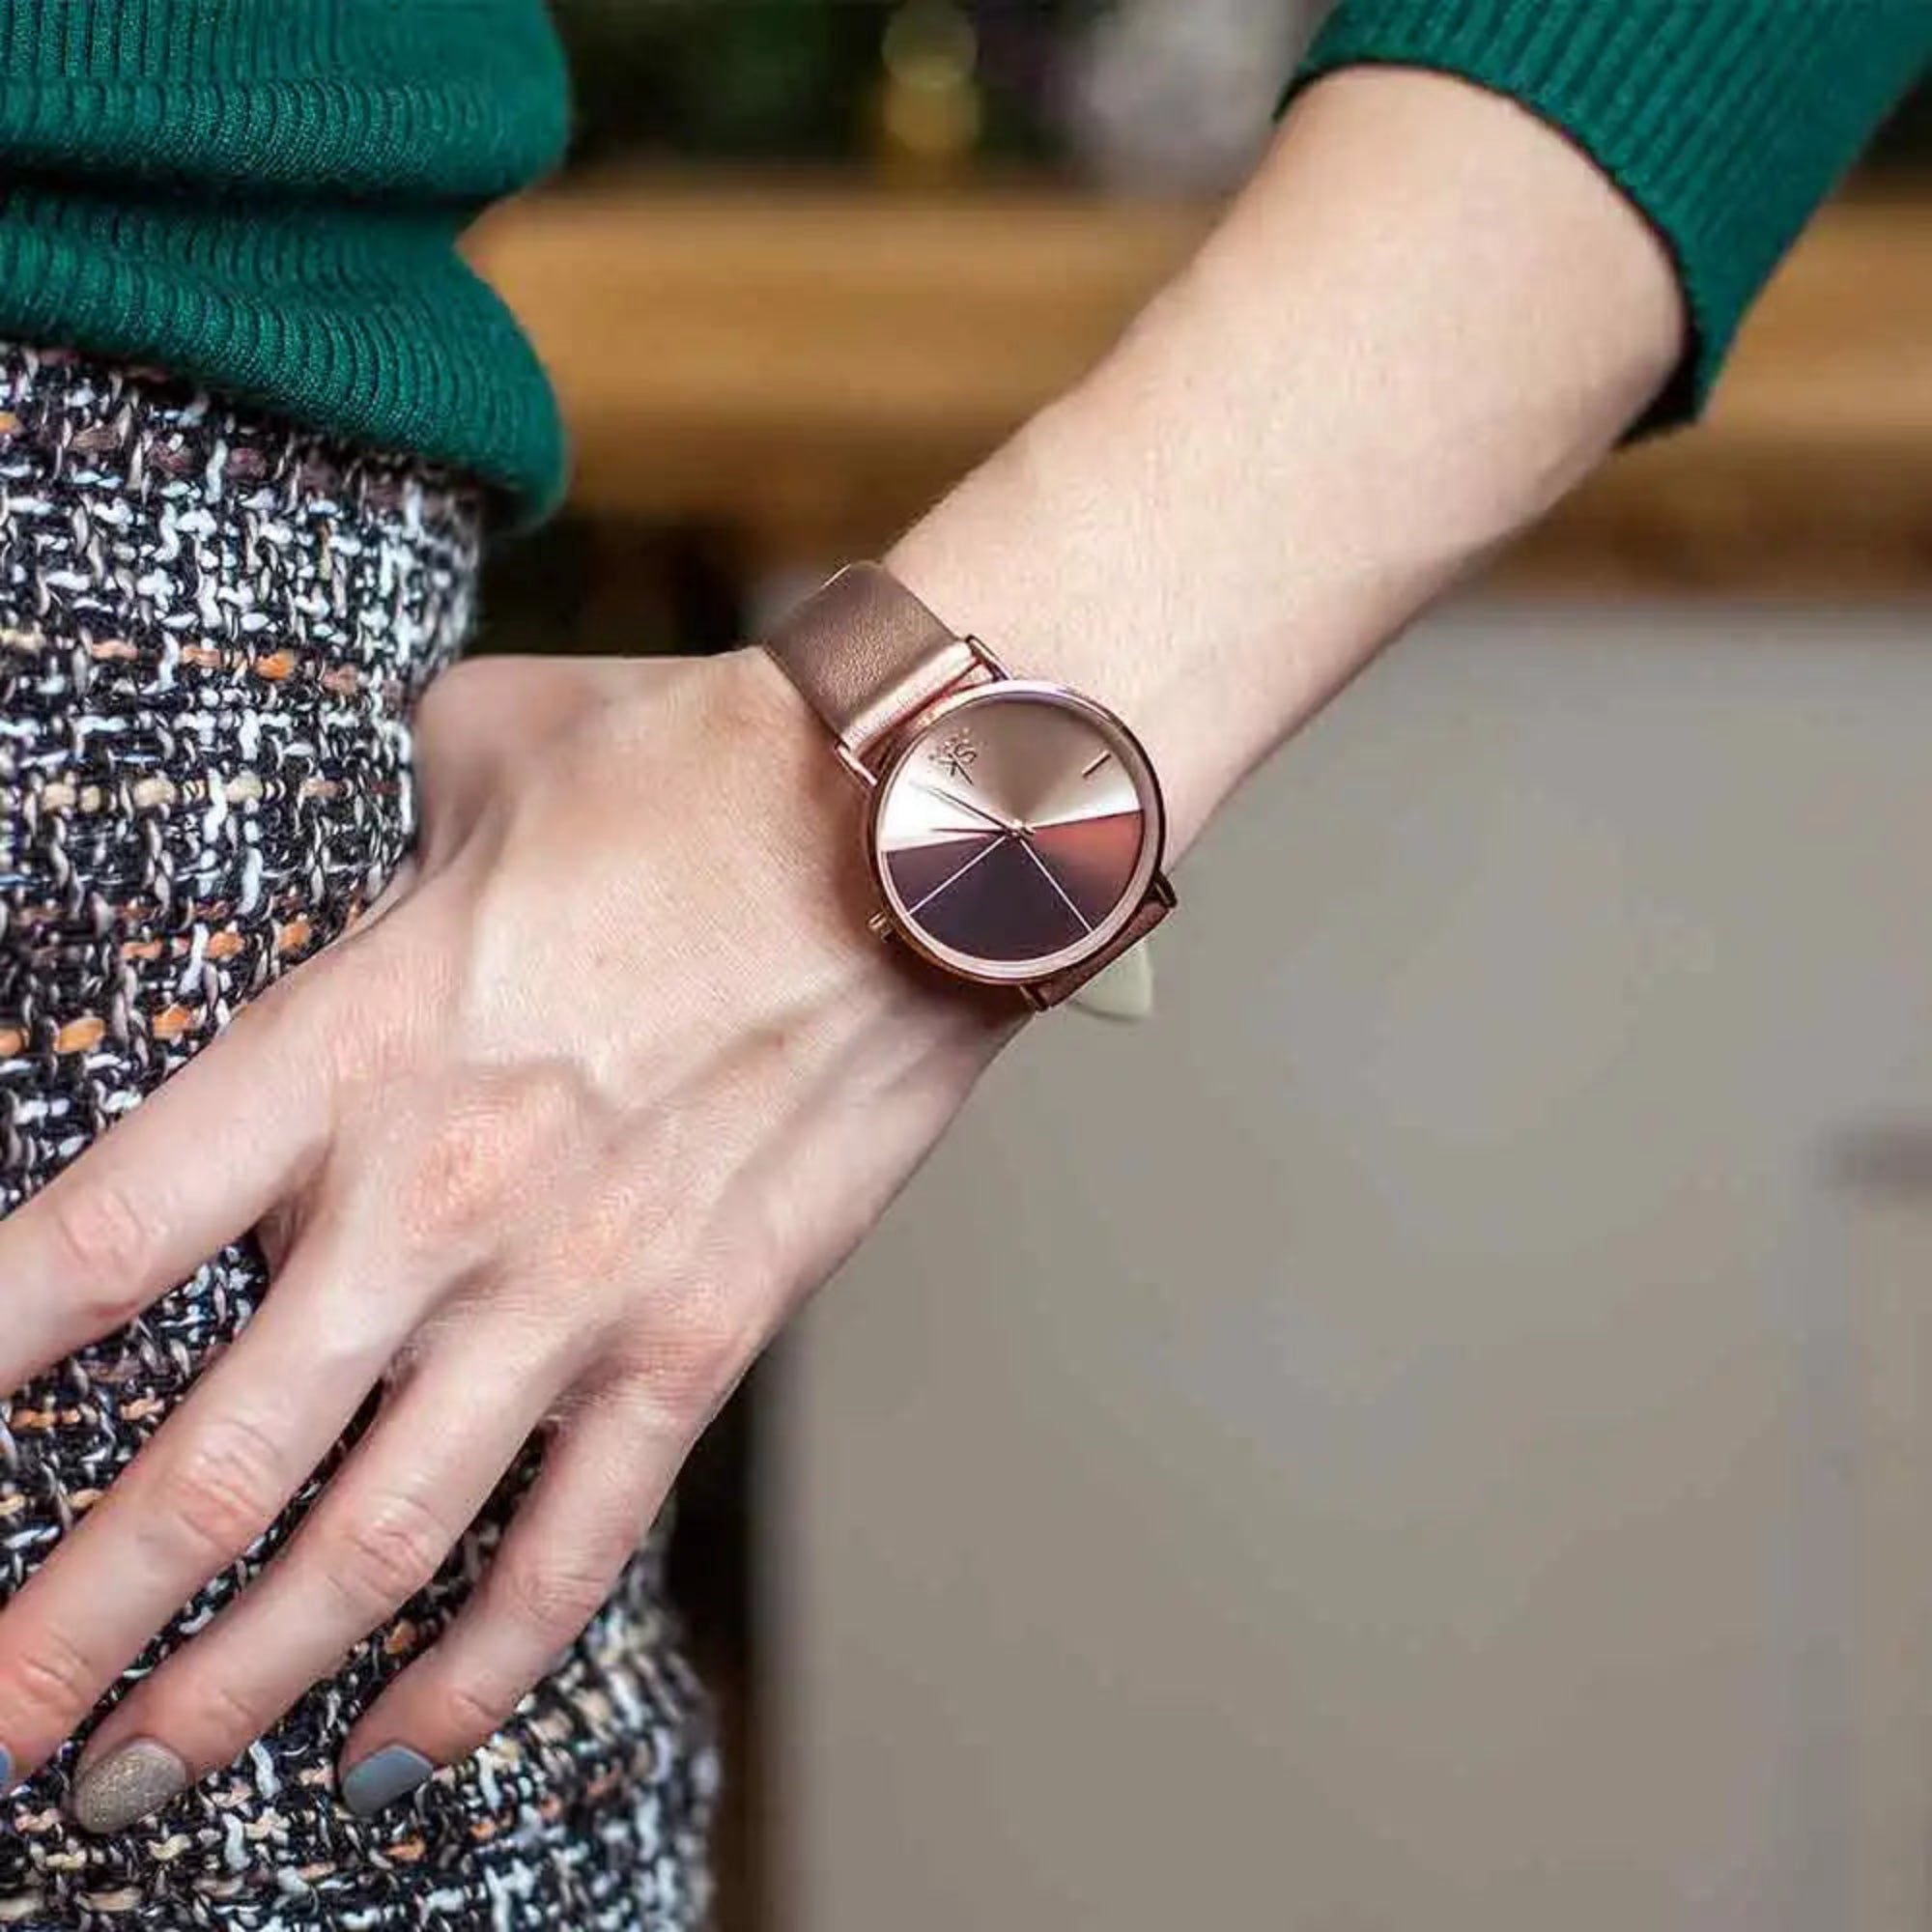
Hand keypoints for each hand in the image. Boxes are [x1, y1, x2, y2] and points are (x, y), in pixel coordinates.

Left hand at [0, 647, 1015, 1826]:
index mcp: (357, 1037)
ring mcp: (578, 1290)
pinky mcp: (702, 1335)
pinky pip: (573, 1543)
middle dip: (66, 1627)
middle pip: (210, 1465)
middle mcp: (442, 1196)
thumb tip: (377, 854)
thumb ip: (387, 829)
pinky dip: (480, 1665)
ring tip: (129, 1783)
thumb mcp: (487, 750)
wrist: (929, 834)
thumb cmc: (709, 766)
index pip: (106, 1240)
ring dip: (235, 1687)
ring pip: (372, 1547)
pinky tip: (399, 1744)